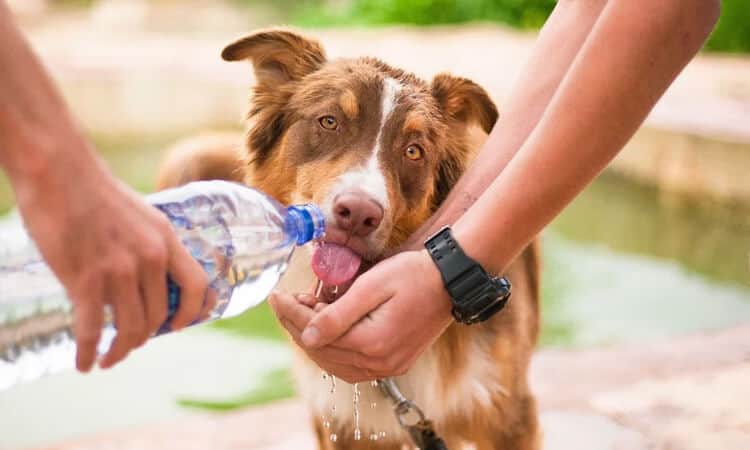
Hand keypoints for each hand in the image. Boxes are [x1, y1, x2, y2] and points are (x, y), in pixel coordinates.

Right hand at [11, 144, 207, 371]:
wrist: (59, 171)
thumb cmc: (94, 191)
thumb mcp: (140, 214)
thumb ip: (149, 244)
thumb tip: (148, 275)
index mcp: (166, 239)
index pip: (197, 285)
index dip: (193, 312)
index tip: (180, 326)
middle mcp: (150, 257)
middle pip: (159, 315)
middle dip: (145, 337)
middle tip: (130, 344)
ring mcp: (119, 270)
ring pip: (130, 328)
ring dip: (120, 351)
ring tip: (108, 358)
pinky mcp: (85, 279)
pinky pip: (92, 330)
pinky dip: (89, 352)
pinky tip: (84, 363)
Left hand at [269, 250, 452, 382]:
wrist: (450, 280)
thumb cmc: (412, 275)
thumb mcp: (372, 286)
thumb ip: (338, 315)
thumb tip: (306, 336)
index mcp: (372, 343)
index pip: (317, 335)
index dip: (292, 314)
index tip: (276, 296)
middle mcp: (380, 363)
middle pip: (323, 352)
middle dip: (298, 326)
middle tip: (286, 301)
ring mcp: (388, 367)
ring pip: (335, 363)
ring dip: (314, 339)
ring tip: (304, 312)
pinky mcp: (394, 363)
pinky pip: (352, 365)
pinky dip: (333, 349)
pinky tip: (325, 330)